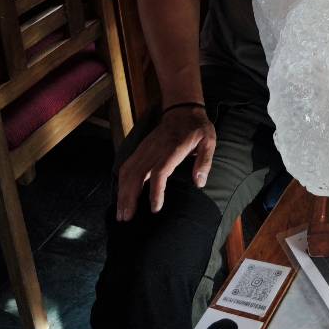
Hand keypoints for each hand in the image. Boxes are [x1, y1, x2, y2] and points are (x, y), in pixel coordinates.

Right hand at [116, 107, 216, 221]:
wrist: (183, 110)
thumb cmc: (197, 129)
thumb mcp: (209, 141)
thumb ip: (205, 161)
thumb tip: (200, 182)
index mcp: (173, 148)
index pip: (160, 171)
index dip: (155, 191)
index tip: (155, 208)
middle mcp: (155, 149)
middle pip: (138, 174)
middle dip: (130, 197)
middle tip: (127, 219)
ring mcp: (145, 148)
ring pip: (128, 171)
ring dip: (122, 192)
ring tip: (121, 213)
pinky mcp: (140, 149)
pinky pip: (126, 166)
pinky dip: (121, 182)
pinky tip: (120, 196)